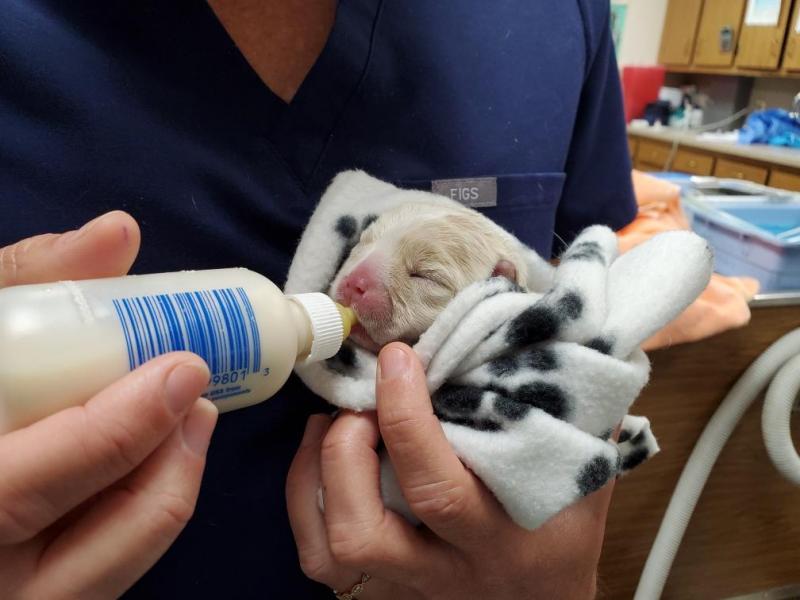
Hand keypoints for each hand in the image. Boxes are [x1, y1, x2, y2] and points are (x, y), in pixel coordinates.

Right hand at [0, 212, 217, 598]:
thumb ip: (26, 277)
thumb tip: (118, 232)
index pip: (42, 480)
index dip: (127, 425)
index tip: (185, 368)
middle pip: (115, 535)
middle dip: (175, 461)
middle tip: (197, 396)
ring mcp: (19, 596)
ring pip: (121, 566)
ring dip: (167, 487)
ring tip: (181, 423)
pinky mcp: (47, 594)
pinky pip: (106, 572)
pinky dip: (136, 513)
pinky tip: (138, 461)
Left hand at [287, 343, 614, 599]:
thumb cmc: (563, 535)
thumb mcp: (585, 479)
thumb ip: (578, 418)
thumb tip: (569, 339)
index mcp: (497, 542)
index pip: (437, 489)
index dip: (406, 420)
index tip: (399, 360)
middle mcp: (443, 571)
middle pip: (364, 530)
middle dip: (348, 449)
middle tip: (363, 399)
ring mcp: (403, 586)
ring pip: (331, 551)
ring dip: (315, 473)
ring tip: (332, 420)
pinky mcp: (377, 588)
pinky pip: (319, 556)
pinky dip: (305, 496)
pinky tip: (320, 452)